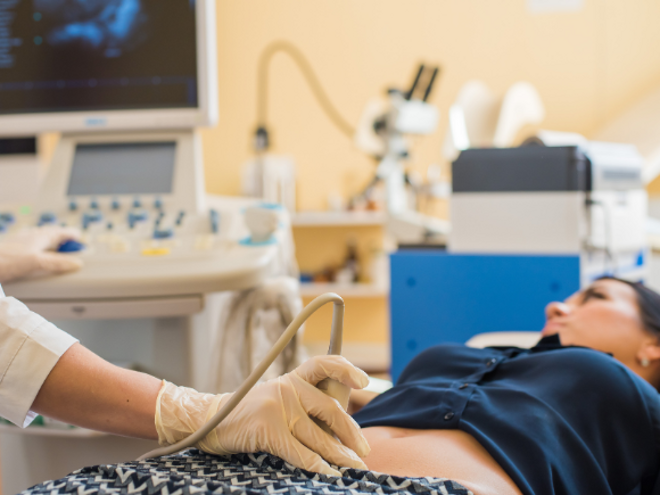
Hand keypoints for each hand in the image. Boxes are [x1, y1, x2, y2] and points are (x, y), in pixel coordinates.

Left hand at [0, 226, 82, 282]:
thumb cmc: (3, 260)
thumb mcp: (35, 262)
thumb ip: (56, 263)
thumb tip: (77, 263)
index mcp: (39, 237)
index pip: (61, 232)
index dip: (72, 235)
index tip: (81, 238)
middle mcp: (30, 237)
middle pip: (50, 233)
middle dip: (61, 237)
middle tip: (71, 243)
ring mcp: (19, 243)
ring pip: (38, 238)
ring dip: (48, 241)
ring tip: (54, 248)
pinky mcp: (10, 251)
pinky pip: (28, 246)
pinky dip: (36, 248)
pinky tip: (32, 255)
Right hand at [155, 355, 370, 475]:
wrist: (212, 420)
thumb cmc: (251, 414)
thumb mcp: (279, 398)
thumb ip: (305, 405)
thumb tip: (342, 430)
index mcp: (293, 378)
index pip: (323, 364)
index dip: (345, 370)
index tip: (364, 383)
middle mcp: (288, 388)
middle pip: (329, 409)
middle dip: (350, 433)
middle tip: (363, 451)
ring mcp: (278, 407)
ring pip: (317, 436)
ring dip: (339, 456)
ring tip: (353, 467)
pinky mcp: (268, 428)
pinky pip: (300, 452)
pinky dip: (317, 466)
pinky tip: (328, 473)